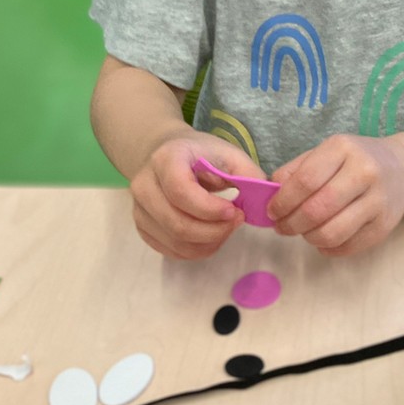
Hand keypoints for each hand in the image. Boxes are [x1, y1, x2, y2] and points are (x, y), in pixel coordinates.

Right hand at [131, 131, 266, 259]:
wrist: (166, 155)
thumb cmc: (200, 154)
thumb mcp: (228, 154)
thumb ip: (248, 174)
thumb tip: (264, 201)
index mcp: (165, 159)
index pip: (181, 192)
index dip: (210, 209)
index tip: (235, 211)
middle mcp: (144, 185)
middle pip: (177, 223)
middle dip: (214, 231)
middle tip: (237, 222)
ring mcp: (140, 209)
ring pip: (174, 242)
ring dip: (208, 243)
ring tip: (227, 229)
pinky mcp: (143, 228)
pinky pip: (170, 251)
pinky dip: (196, 250)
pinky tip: (212, 236)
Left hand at [268, 134, 403, 255]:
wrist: (401, 169)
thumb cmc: (353, 161)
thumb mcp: (325, 153)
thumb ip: (295, 171)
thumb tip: (270, 195)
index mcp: (343, 148)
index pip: (305, 180)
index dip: (283, 201)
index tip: (272, 212)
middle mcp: (364, 172)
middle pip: (317, 209)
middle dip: (292, 224)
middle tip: (282, 227)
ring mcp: (378, 200)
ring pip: (332, 233)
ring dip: (309, 238)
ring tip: (304, 232)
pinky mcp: (385, 225)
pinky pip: (348, 246)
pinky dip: (328, 248)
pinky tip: (323, 239)